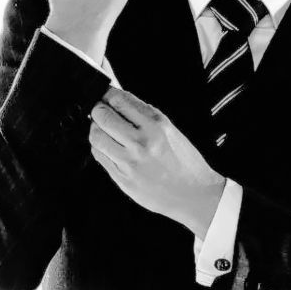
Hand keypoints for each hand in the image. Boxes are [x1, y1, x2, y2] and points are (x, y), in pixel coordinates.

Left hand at [89, 87, 225, 238]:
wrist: (195, 195)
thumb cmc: (186, 163)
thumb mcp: (171, 130)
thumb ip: (145, 115)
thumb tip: (120, 100)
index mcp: (157, 125)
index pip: (119, 100)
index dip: (107, 95)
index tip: (105, 95)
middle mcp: (142, 141)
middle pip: (103, 116)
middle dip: (97, 110)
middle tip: (100, 111)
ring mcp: (130, 161)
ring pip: (96, 136)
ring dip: (95, 129)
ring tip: (101, 129)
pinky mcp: (123, 178)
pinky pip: (99, 156)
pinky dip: (99, 147)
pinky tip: (107, 146)